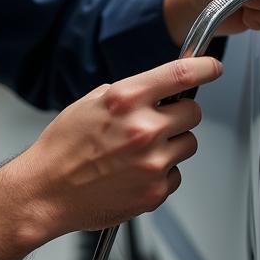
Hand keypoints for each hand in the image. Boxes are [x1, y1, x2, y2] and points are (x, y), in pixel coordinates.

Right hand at [13, 56, 222, 237]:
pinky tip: (135, 172)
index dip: (205, 67)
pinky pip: (176, 174)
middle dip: (180, 114)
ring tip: (140, 151)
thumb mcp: (90, 102)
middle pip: (193, 112)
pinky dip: (162, 172)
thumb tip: (157, 90)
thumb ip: (128, 94)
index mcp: (126, 99)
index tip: (213, 67)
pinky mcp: (155, 191)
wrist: (46, 190)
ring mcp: (152, 162)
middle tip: (158, 122)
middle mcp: (143, 129)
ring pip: (188, 144)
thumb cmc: (63, 147)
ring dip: (172, 144)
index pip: (180, 74)